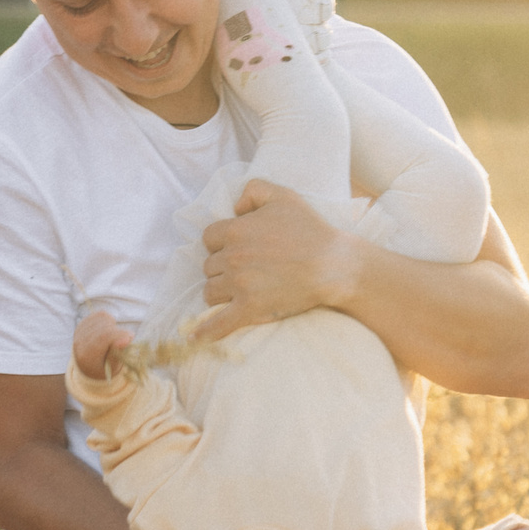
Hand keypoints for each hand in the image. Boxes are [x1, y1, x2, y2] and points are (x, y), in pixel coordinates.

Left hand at [72, 309, 134, 380]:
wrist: (86, 365)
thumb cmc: (103, 368)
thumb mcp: (112, 369)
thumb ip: (118, 354)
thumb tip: (127, 338)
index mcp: (86, 356)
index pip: (103, 337)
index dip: (119, 335)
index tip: (131, 337)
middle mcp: (79, 342)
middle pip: (105, 327)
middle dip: (120, 332)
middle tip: (127, 339)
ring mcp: (80, 331)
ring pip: (104, 319)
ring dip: (114, 326)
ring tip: (114, 338)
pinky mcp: (83, 323)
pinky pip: (101, 315)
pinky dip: (109, 321)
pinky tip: (108, 331)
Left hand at [195, 179, 361, 343]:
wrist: (333, 265)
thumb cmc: (310, 229)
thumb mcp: (282, 196)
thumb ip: (253, 190)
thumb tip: (235, 207)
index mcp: (236, 231)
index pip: (209, 238)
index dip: (221, 243)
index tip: (237, 247)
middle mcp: (233, 258)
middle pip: (209, 266)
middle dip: (222, 268)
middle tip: (245, 270)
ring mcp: (240, 285)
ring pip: (210, 292)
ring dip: (220, 292)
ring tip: (236, 292)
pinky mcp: (250, 309)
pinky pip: (219, 323)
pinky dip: (205, 332)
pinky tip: (195, 339)